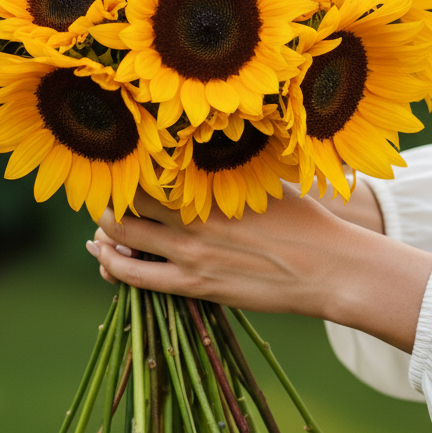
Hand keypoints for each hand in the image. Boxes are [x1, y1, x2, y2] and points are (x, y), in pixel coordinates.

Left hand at [86, 185, 431, 353]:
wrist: (329, 268)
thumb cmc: (304, 221)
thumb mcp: (264, 182)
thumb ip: (228, 171)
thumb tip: (209, 146)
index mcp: (210, 184)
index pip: (147, 168)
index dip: (125, 167)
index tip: (119, 165)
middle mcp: (192, 216)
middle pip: (125, 202)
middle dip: (109, 201)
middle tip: (108, 200)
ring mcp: (190, 253)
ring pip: (121, 238)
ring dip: (105, 233)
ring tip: (101, 231)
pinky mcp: (194, 285)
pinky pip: (134, 275)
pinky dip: (112, 264)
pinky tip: (105, 257)